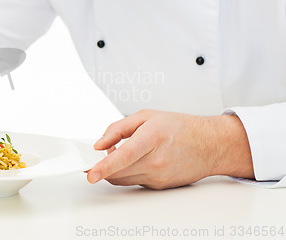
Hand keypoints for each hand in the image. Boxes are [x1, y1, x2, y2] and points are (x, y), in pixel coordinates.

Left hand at [87, 110, 253, 188]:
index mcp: (152, 139)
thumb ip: (118, 129)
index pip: (124, 156)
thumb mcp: (146, 116)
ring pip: (123, 179)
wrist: (211, 145)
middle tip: (96, 157)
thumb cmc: (181, 128)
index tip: (91, 174)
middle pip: (118, 172)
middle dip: (102, 167)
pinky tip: (135, 160)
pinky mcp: (159, 186)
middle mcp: (156, 161)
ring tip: (118, 153)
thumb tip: (99, 144)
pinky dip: (127, 173)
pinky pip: (134, 182)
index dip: (104, 166)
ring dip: (113, 170)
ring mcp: (158, 177)